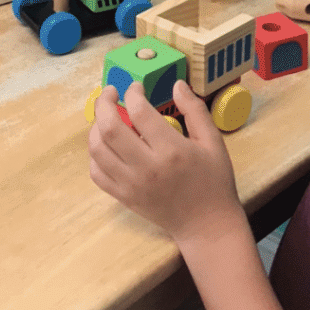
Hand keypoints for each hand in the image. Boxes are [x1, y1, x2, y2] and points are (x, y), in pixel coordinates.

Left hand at [88, 80, 244, 249]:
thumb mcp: (213, 142)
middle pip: (109, 128)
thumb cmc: (213, 182)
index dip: (133, 92)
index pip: (139, 112)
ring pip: (97, 149)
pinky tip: (105, 145)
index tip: (137, 87)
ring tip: (104, 117)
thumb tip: (176, 84)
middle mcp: (147, 167)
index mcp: (172, 150)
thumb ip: (195, 110)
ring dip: (95, 127)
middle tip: (109, 93)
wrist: (206, 224)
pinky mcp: (123, 197)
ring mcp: (131, 184)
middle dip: (104, 103)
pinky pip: (97, 173)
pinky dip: (95, 155)